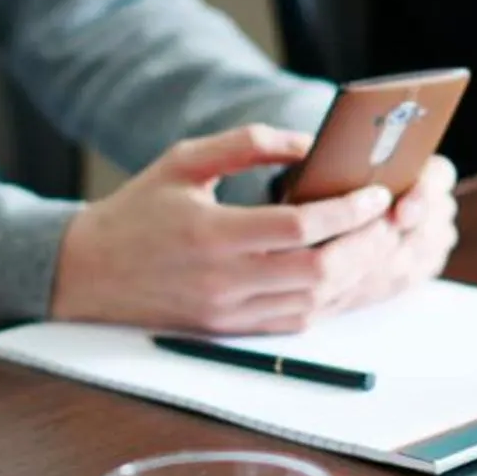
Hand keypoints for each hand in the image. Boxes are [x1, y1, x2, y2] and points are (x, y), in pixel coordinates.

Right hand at [50, 124, 436, 334]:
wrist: (87, 273)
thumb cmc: (138, 209)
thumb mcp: (184, 159)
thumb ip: (248, 143)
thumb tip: (310, 146)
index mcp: (210, 233)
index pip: (298, 228)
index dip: (346, 212)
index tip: (376, 192)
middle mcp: (222, 280)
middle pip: (317, 273)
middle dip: (365, 247)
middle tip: (389, 220)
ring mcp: (227, 313)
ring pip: (314, 305)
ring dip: (355, 276)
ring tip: (377, 243)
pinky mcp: (229, 332)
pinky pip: (295, 322)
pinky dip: (328, 299)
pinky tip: (345, 272)